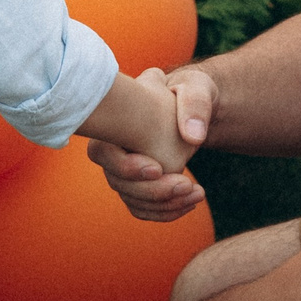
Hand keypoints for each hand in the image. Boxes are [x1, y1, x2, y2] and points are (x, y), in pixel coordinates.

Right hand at [90, 65, 211, 222]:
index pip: (102, 153)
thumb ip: (195, 104)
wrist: (194, 109)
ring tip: (197, 193)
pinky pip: (143, 209)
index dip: (126, 167)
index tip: (158, 168)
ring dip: (166, 204)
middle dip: (154, 191)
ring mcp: (123, 171)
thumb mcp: (197, 88)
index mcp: (117, 121)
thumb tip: (193, 136)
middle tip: (188, 184)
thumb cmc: (190, 92)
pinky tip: (190, 202)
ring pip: (133, 200)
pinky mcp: (138, 186)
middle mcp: (113, 150)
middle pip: (120, 184)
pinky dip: (166, 211)